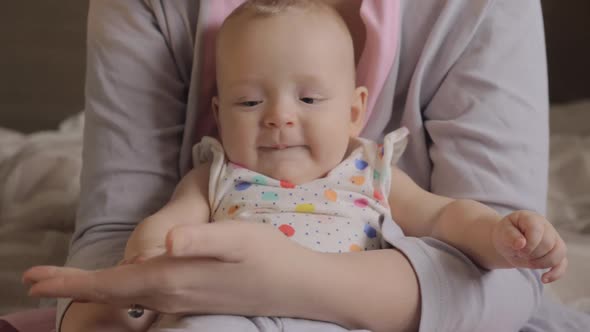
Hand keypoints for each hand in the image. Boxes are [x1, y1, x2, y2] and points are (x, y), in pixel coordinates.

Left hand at [23, 221, 311, 315]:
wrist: (295, 286)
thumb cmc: (269, 256)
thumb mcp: (239, 238)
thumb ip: (201, 238)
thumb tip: (167, 242)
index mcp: (173, 278)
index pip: (111, 283)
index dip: (71, 281)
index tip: (34, 279)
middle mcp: (171, 295)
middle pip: (112, 293)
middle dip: (73, 287)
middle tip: (35, 281)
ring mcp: (181, 302)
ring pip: (126, 298)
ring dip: (93, 290)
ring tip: (67, 282)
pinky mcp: (193, 300)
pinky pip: (144, 300)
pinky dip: (120, 293)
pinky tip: (122, 286)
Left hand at [492, 210, 567, 282]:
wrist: (508, 241)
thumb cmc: (505, 234)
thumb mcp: (502, 232)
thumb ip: (510, 235)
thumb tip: (521, 243)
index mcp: (532, 218)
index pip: (537, 230)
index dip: (528, 244)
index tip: (517, 249)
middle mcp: (547, 228)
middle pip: (548, 244)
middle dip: (532, 254)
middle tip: (519, 253)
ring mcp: (555, 240)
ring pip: (559, 254)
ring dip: (541, 263)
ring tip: (526, 260)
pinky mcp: (557, 253)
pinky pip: (562, 264)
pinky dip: (555, 273)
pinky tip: (544, 279)